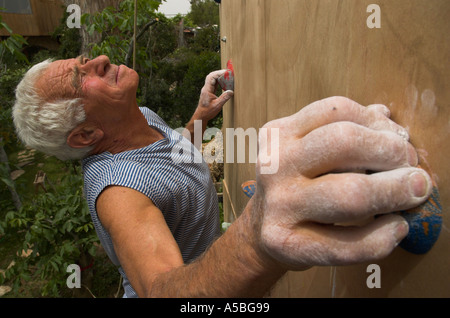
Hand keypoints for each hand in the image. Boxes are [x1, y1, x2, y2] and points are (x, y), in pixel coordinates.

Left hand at [194, 70, 233, 121]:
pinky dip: (219, 82)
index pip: (212, 77)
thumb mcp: (217, 105)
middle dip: (219, 73)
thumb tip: (231, 91)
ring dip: (219, 77)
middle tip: (228, 73)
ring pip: (212, 79)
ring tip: (227, 77)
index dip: (219, 73)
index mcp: (207, 90)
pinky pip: (214, 84)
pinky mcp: (209, 92)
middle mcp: (206, 88)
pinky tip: (224, 83)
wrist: (201, 116)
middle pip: (211, 76)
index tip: (226, 72)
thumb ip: (224, 98)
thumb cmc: (207, 112)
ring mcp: (207, 90)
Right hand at [253, 96, 431, 269]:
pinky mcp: (285, 243)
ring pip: (350, 194)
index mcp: (278, 133)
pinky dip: (382, 237)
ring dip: (395, 192)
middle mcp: (274, 164)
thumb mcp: (308, 151)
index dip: (378, 122)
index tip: (398, 139)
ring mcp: (277, 205)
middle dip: (391, 152)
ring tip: (414, 194)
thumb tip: (385, 116)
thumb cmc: (296, 186)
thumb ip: (343, 130)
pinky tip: (396, 227)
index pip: (336, 110)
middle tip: (411, 167)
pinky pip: (346, 244)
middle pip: (345, 142)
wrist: (262, 230)